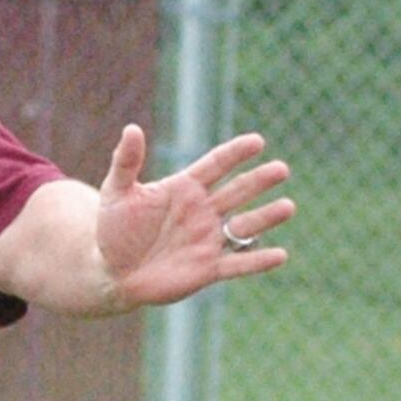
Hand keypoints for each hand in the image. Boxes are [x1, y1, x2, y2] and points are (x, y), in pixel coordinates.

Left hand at [96, 124, 292, 306]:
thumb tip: (132, 128)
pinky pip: (238, 264)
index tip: (256, 141)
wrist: (112, 271)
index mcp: (185, 188)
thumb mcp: (116, 192)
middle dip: (259, 181)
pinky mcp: (208, 268)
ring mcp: (208, 239)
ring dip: (266, 217)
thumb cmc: (114, 228)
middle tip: (282, 169)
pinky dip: (258, 261)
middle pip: (237, 191)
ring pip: (244, 226)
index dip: (235, 153)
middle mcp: (203, 210)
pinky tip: (280, 255)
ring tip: (288, 207)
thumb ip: (126, 162)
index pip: (215, 165)